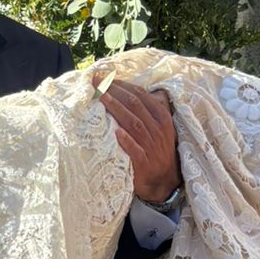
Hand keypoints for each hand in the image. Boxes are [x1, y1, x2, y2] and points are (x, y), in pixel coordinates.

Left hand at [103, 81, 179, 203]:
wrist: (163, 181)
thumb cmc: (156, 151)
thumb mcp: (158, 128)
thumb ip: (147, 111)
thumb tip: (129, 91)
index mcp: (161, 118)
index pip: (140, 95)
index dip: (122, 85)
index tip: (104, 77)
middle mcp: (157, 129)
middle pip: (135, 105)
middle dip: (114, 91)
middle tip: (96, 82)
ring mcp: (151, 146)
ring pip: (133, 123)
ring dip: (116, 109)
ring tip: (100, 97)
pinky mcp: (144, 163)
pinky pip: (136, 150)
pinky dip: (127, 141)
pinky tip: (116, 132)